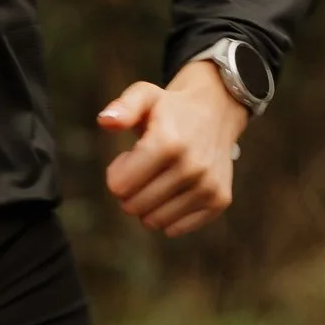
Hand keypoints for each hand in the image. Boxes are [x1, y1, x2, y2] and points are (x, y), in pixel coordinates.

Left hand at [98, 57, 250, 236]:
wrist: (217, 111)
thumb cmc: (171, 108)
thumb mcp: (144, 96)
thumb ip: (123, 107)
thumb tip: (106, 121)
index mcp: (168, 142)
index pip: (118, 186)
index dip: (117, 172)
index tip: (130, 156)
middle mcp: (192, 167)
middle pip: (133, 206)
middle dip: (130, 190)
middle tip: (144, 168)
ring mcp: (208, 186)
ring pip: (153, 221)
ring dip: (149, 204)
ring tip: (160, 177)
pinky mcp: (219, 201)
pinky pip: (175, 229)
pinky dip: (169, 214)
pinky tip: (176, 190)